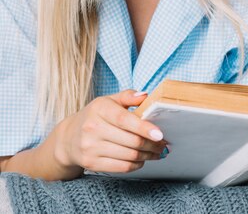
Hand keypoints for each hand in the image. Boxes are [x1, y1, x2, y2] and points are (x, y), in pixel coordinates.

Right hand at [52, 89, 167, 177]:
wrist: (68, 137)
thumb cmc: (95, 116)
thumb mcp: (109, 100)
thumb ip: (128, 96)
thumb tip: (145, 95)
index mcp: (100, 109)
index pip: (125, 120)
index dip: (144, 128)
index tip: (159, 134)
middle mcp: (92, 128)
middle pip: (130, 140)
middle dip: (151, 144)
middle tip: (164, 144)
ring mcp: (90, 147)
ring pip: (128, 155)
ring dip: (147, 155)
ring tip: (157, 152)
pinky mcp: (90, 163)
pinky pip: (120, 167)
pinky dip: (135, 165)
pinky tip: (142, 159)